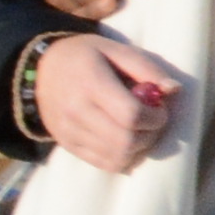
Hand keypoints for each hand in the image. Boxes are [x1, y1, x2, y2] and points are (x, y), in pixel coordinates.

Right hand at [31, 29, 182, 170]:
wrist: (41, 68)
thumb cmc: (86, 56)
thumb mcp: (116, 50)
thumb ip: (146, 68)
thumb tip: (174, 90)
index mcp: (90, 83)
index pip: (131, 115)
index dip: (155, 117)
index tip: (160, 109)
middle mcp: (76, 111)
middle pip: (125, 142)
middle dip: (150, 135)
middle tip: (153, 122)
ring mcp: (69, 131)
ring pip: (117, 157)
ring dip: (139, 148)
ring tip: (139, 130)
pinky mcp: (67, 145)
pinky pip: (104, 164)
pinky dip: (123, 157)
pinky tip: (126, 140)